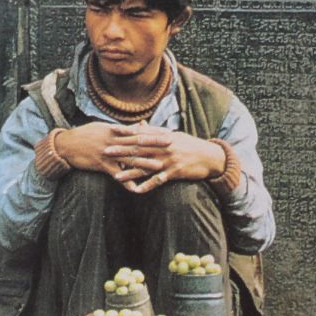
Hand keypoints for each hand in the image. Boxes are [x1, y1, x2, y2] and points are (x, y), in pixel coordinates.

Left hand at [99, 125, 228, 193]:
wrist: (210, 156)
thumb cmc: (190, 145)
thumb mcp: (174, 135)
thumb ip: (155, 132)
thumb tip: (141, 125)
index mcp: (163, 136)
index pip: (141, 133)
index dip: (125, 132)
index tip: (110, 131)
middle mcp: (165, 146)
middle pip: (139, 149)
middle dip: (121, 151)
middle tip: (106, 151)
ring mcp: (169, 160)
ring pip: (146, 166)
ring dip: (130, 172)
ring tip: (116, 176)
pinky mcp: (175, 172)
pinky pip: (158, 180)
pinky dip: (147, 186)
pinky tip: (136, 190)